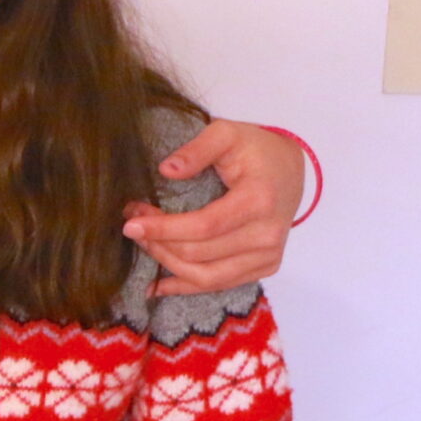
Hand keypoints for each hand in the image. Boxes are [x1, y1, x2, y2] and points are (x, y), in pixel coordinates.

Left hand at [127, 119, 304, 295]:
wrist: (289, 170)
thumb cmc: (255, 150)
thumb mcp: (227, 134)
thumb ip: (198, 148)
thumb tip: (166, 169)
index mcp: (259, 201)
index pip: (203, 227)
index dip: (163, 229)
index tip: (131, 223)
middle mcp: (267, 234)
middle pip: (198, 253)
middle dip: (158, 241)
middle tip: (133, 224)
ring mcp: (268, 255)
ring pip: (204, 276)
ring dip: (166, 262)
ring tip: (144, 244)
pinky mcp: (264, 267)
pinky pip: (218, 285)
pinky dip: (185, 286)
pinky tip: (157, 285)